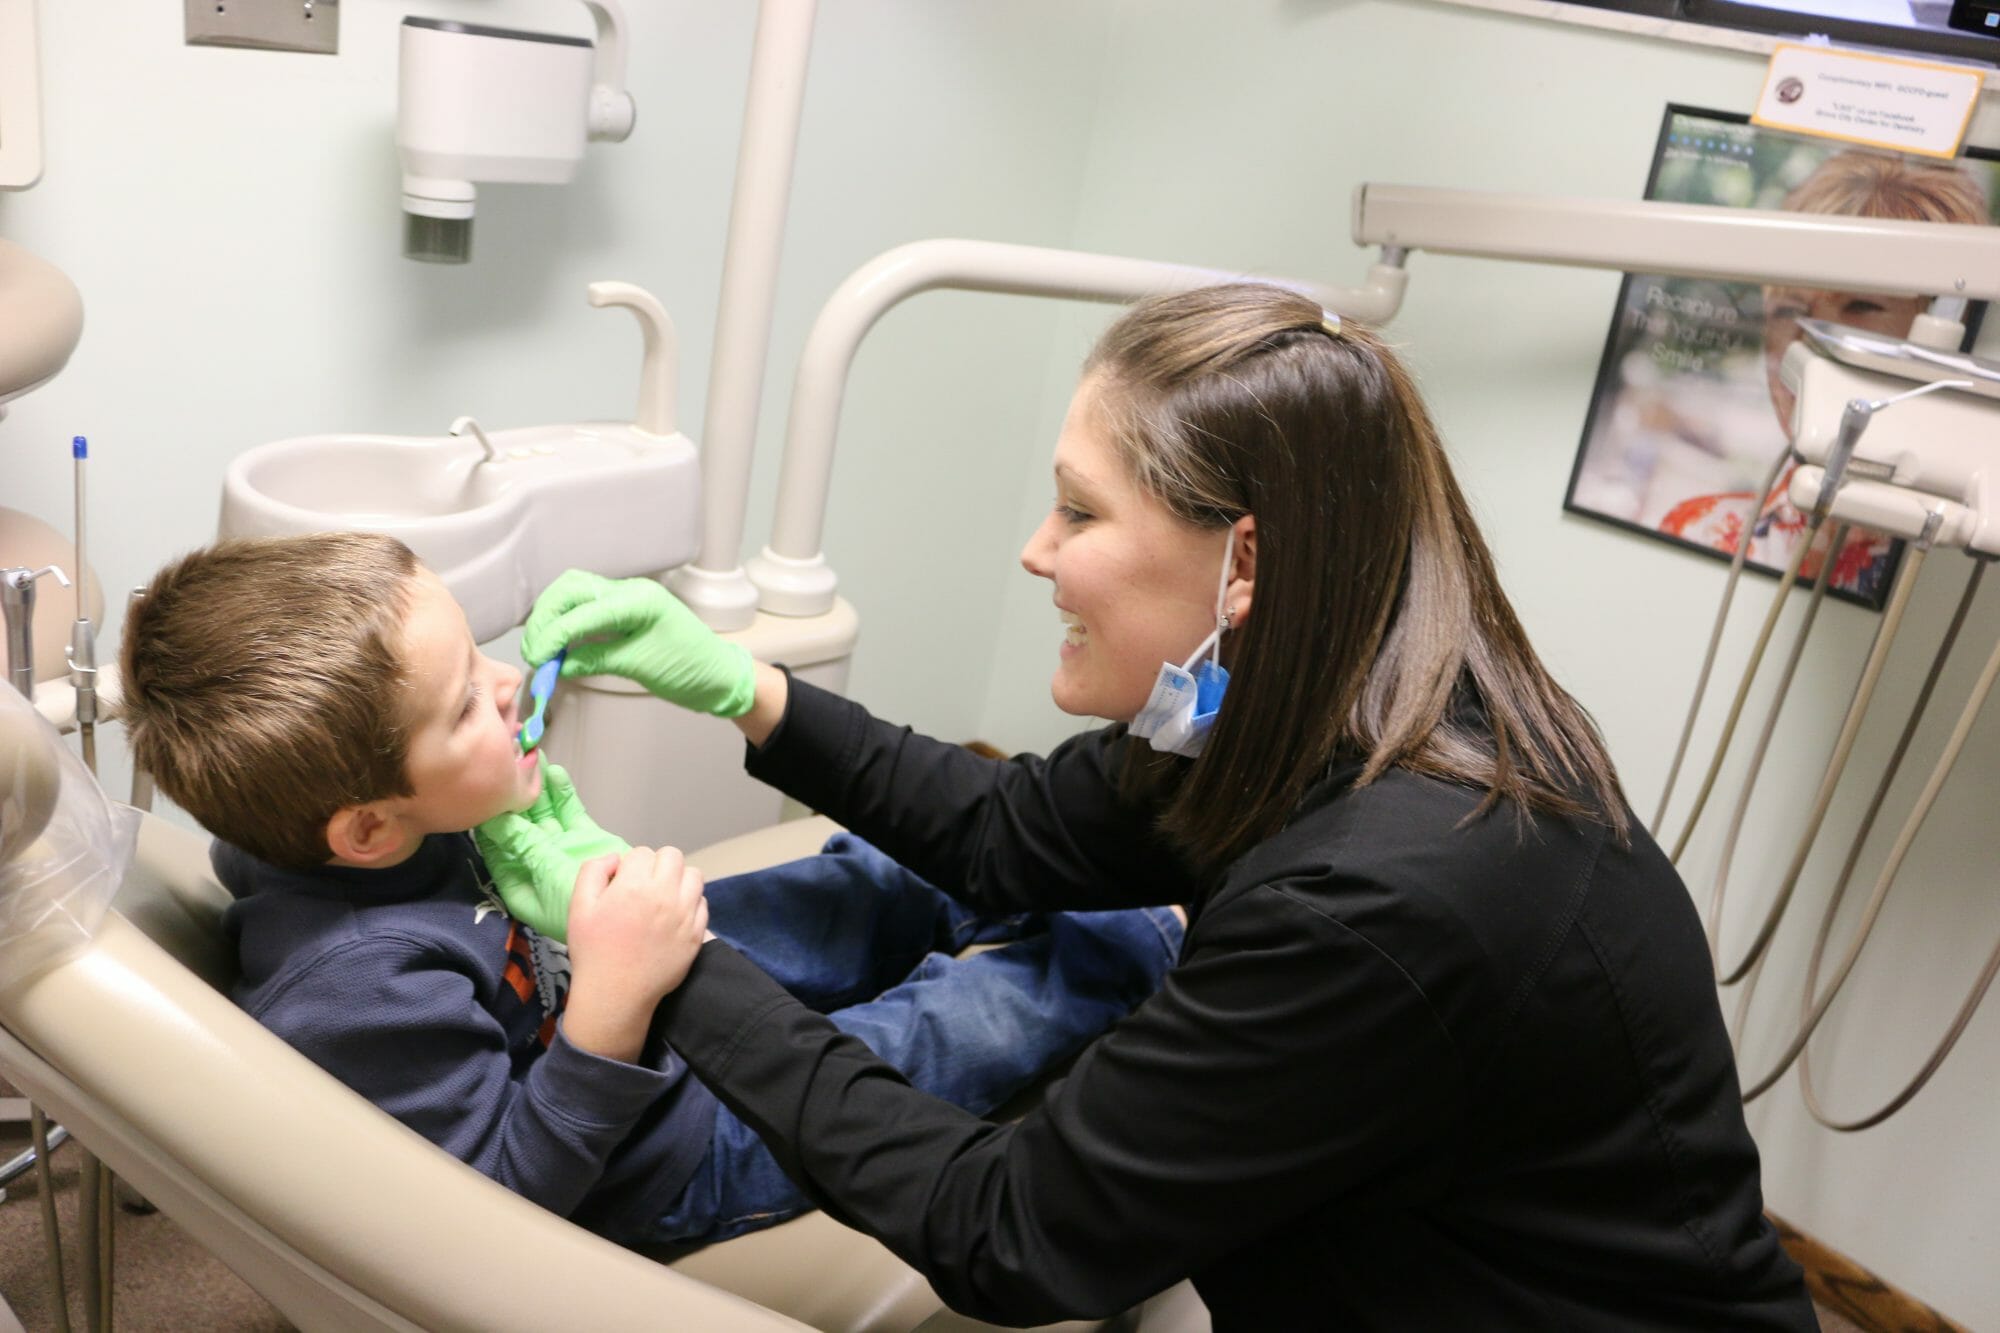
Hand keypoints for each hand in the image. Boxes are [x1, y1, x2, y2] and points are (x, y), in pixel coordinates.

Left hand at [473, 758, 628, 943]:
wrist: (629, 911)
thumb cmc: (580, 905)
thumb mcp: (546, 873)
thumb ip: (524, 844)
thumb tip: (495, 819)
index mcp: (519, 883)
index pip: (497, 847)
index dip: (490, 821)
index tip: (481, 793)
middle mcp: (537, 865)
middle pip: (520, 827)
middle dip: (514, 796)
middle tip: (506, 764)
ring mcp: (562, 850)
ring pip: (545, 814)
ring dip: (538, 788)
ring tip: (529, 758)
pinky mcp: (585, 839)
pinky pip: (569, 813)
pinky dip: (562, 794)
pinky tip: (554, 773)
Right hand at [523, 570, 754, 717]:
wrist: (719, 676)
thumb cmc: (690, 669)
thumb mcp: (639, 666)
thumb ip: (594, 660)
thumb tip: (557, 664)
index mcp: (638, 599)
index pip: (581, 611)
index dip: (553, 635)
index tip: (536, 659)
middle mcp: (630, 590)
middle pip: (569, 589)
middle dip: (545, 618)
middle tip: (535, 652)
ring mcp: (626, 597)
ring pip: (573, 594)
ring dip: (551, 617)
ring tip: (542, 650)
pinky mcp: (623, 611)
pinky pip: (585, 608)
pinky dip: (565, 623)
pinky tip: (558, 645)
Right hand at [562, 846, 710, 1061]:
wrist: (616, 995)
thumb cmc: (594, 950)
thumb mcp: (579, 906)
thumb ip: (593, 871)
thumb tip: (616, 858)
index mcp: (635, 885)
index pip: (642, 853)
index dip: (631, 866)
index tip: (623, 884)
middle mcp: (666, 895)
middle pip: (673, 856)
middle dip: (657, 866)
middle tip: (644, 887)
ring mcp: (686, 915)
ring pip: (694, 876)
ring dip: (678, 880)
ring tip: (663, 898)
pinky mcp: (697, 934)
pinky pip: (702, 903)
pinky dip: (690, 903)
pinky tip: (673, 917)